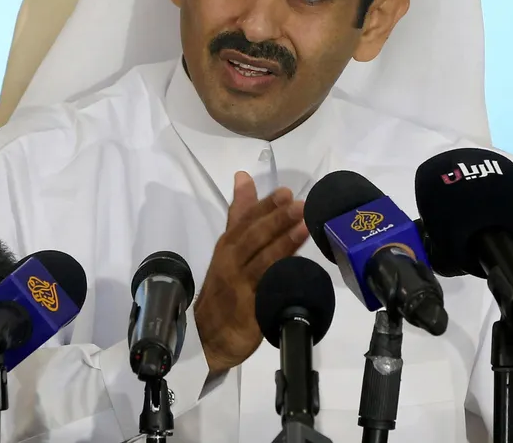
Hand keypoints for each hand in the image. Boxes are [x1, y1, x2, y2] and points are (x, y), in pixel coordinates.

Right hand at [194, 172, 308, 373]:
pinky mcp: (248, 308)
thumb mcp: (229, 247)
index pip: (245, 220)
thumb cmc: (224, 287)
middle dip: (276, 219)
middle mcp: (230, 262)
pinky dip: (277, 278)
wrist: (209, 335)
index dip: (264, 206)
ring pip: (260, 260)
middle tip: (299, 204)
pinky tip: (295, 268)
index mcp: (227, 246)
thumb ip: (240, 214)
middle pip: (253, 237)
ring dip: (282, 243)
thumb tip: (243, 176)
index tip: (285, 193)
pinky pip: (264, 290)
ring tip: (303, 227)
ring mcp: (239, 285)